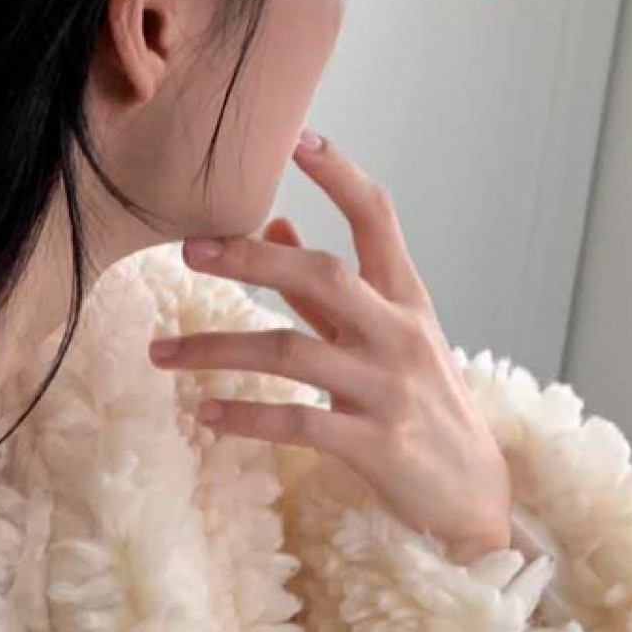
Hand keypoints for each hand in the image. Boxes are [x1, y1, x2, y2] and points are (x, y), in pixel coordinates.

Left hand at [146, 128, 514, 564]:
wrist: (471, 493)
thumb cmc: (422, 406)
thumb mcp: (387, 338)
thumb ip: (330, 293)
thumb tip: (277, 231)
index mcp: (407, 298)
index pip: (377, 217)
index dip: (339, 173)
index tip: (296, 138)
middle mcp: (399, 333)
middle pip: (322, 276)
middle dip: (251, 261)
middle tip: (189, 250)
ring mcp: (388, 388)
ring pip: (291, 354)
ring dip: (217, 349)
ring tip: (161, 352)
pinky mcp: (374, 444)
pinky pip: (296, 423)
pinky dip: (245, 418)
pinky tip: (205, 416)